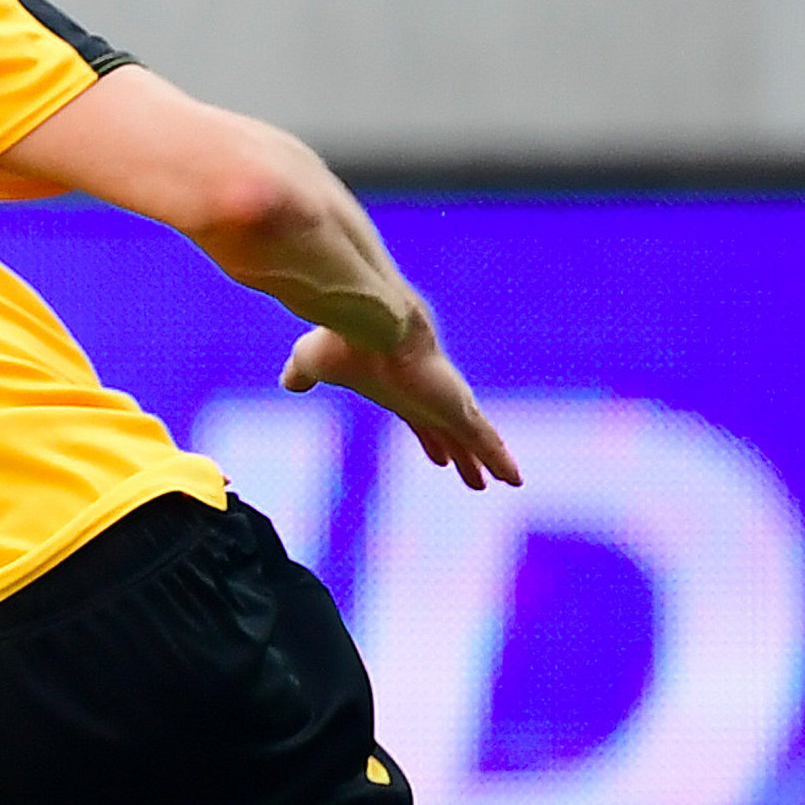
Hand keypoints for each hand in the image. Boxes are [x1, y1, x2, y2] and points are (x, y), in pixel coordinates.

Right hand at [281, 309, 521, 491]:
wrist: (371, 323)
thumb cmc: (342, 339)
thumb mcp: (311, 361)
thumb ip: (302, 373)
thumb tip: (289, 381)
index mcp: (397, 391)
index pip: (419, 419)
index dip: (430, 438)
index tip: (440, 456)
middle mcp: (426, 396)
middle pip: (449, 431)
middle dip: (460, 453)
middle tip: (475, 476)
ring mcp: (446, 401)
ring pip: (473, 437)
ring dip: (487, 461)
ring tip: (509, 481)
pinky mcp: (458, 407)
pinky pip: (484, 439)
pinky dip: (499, 459)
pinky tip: (515, 479)